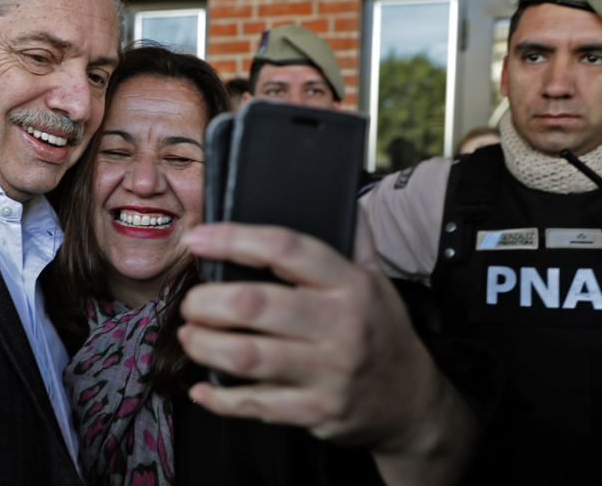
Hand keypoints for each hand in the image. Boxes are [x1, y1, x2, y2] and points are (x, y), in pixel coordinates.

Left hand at [177, 223, 474, 483]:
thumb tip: (338, 190)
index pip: (285, 249)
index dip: (233, 240)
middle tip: (190, 302)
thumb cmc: (381, 330)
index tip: (197, 238)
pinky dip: (221, 399)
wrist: (413, 401)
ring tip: (188, 335)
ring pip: (248, 356)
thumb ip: (354, 236)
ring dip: (205, 344)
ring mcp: (329, 372)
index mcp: (351, 283)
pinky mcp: (317, 411)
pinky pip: (257, 405)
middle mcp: (340, 325)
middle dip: (208, 302)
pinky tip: (202, 388)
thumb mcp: (378, 278)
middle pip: (256, 304)